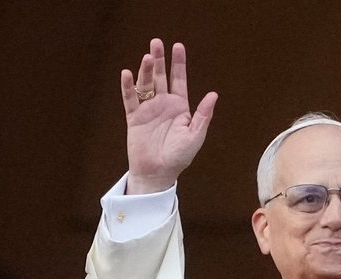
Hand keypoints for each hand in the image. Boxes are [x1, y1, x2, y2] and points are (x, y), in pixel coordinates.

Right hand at [121, 39, 216, 193]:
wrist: (158, 174)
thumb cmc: (179, 157)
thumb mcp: (195, 135)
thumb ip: (203, 115)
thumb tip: (213, 94)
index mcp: (179, 107)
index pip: (179, 80)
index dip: (178, 63)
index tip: (178, 46)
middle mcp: (162, 105)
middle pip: (161, 77)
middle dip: (159, 60)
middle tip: (156, 42)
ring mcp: (147, 110)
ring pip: (145, 85)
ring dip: (146, 70)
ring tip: (147, 57)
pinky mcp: (134, 118)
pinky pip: (130, 100)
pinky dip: (128, 87)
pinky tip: (127, 74)